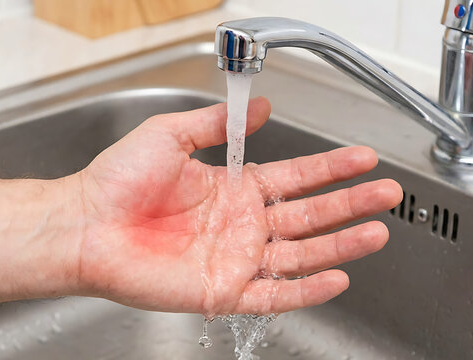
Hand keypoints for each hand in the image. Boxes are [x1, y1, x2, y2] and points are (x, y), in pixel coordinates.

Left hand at [74, 97, 401, 316]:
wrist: (85, 224)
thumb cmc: (119, 181)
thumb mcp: (172, 135)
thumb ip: (218, 125)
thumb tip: (258, 108)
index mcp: (234, 188)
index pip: (296, 177)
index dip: (331, 168)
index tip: (362, 158)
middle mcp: (242, 225)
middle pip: (310, 214)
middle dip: (351, 203)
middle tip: (387, 194)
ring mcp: (236, 259)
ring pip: (301, 254)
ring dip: (341, 245)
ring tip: (377, 233)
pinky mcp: (223, 291)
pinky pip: (273, 294)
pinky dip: (307, 290)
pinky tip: (336, 278)